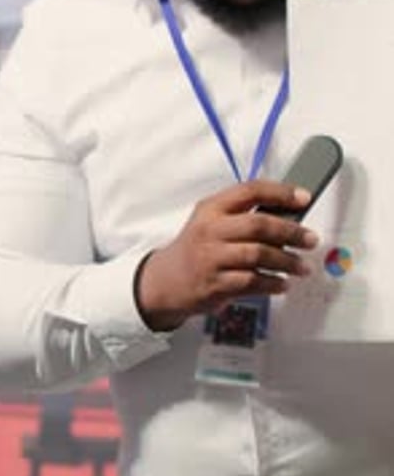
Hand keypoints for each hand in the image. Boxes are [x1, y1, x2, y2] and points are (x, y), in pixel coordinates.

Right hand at [135, 180, 318, 330]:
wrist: (165, 281)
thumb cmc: (197, 248)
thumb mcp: (211, 222)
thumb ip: (243, 216)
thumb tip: (289, 216)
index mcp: (211, 208)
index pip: (251, 190)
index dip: (281, 192)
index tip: (304, 197)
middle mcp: (210, 230)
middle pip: (259, 225)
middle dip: (292, 232)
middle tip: (310, 239)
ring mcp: (211, 258)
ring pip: (259, 255)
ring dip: (287, 262)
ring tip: (301, 267)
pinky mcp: (214, 284)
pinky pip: (252, 282)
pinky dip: (273, 283)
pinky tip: (281, 283)